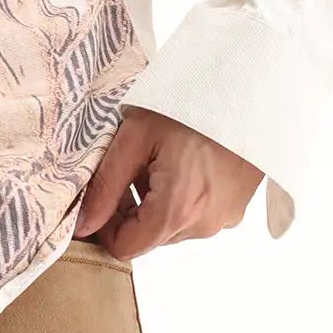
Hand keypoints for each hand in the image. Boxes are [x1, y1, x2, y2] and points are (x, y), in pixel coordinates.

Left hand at [75, 109, 263, 259]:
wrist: (250, 84)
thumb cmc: (191, 102)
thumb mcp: (136, 136)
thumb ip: (105, 186)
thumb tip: (83, 225)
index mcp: (176, 210)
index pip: (124, 248)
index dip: (104, 226)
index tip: (103, 196)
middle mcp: (202, 225)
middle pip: (148, 237)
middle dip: (131, 210)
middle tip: (132, 167)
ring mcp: (223, 218)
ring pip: (172, 227)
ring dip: (157, 202)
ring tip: (162, 159)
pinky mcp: (236, 208)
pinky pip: (197, 216)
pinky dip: (183, 197)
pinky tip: (186, 162)